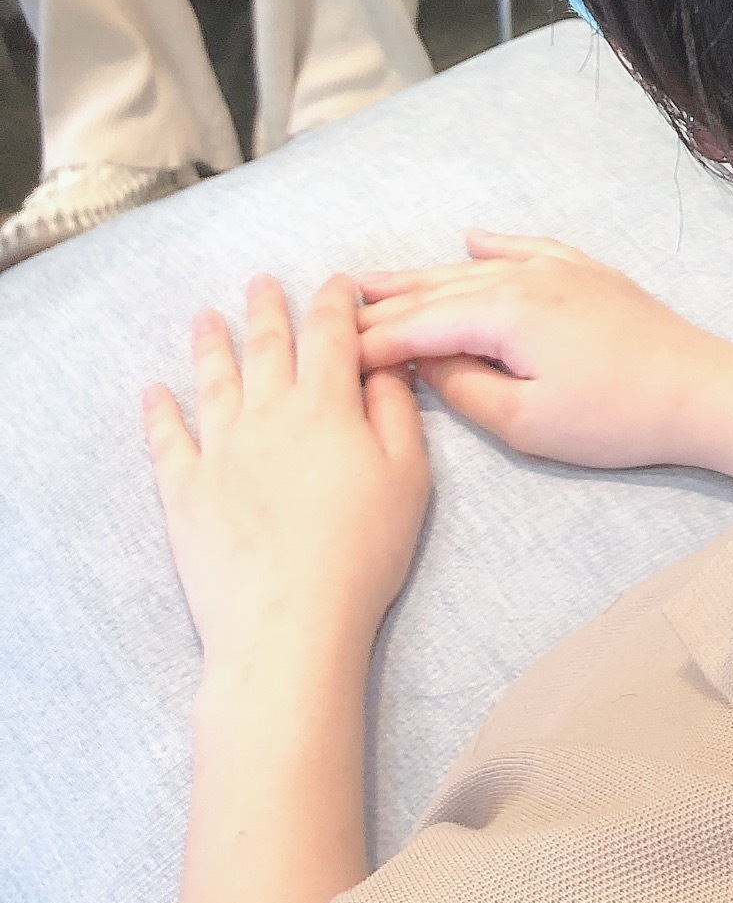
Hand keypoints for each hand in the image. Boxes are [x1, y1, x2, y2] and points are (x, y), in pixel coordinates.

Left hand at [144, 275, 429, 684]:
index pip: (329, 333)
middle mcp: (268, 413)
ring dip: (209, 344)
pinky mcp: (185, 491)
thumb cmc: (362, 552)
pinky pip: (167, 440)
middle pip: (266, 346)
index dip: (334, 302)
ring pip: (213, 381)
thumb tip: (384, 367)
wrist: (289, 621)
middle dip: (266, 309)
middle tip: (260, 280)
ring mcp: (220, 449)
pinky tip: (153, 392)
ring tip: (204, 318)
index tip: (337, 282)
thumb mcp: (409, 477)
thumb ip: (396, 413)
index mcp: (326, 404)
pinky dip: (159, 412)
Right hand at [353, 230, 732, 491]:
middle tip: (329, 305)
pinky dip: (494, 245)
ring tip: (375, 277)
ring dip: (424, 273)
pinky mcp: (588, 275)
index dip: (369, 342)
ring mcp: (560, 269)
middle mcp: (525, 276)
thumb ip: (463, 389)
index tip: (327, 356)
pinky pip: (527, 248)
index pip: (418, 324)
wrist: (698, 390)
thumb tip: (423, 364)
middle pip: (439, 287)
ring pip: (475, 267)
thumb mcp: (524, 421)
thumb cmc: (613, 416)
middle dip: (383, 300)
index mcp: (504, 311)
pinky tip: (471, 237)